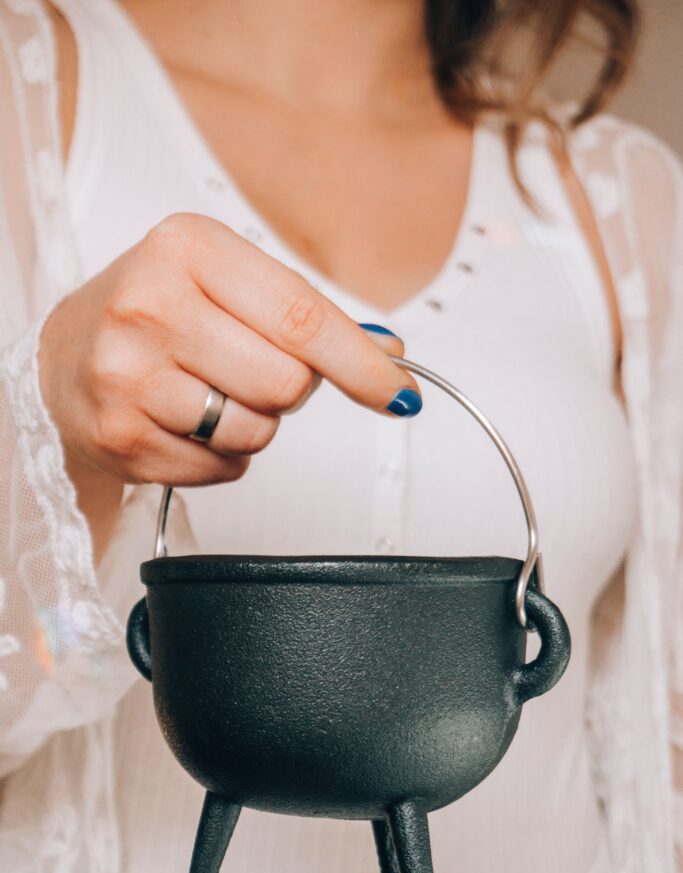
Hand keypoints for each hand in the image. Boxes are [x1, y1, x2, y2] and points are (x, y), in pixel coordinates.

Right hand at [38, 212, 420, 493]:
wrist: (62, 358)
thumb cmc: (156, 314)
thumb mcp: (223, 281)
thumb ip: (305, 314)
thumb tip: (388, 351)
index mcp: (187, 248)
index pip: (301, 315)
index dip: (362, 364)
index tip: (401, 392)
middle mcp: (150, 306)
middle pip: (288, 383)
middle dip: (289, 389)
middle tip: (249, 370)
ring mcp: (129, 376)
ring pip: (258, 431)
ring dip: (254, 424)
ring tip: (209, 395)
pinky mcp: (122, 437)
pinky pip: (224, 467)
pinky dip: (222, 454)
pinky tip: (184, 423)